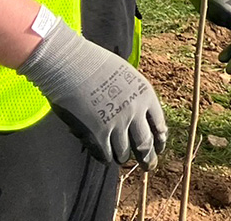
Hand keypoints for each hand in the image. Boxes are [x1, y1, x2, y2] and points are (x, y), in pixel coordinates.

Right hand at [17, 13, 166, 167]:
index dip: (159, 140)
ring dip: (122, 157)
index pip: (159, 126)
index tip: (158, 147)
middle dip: (148, 159)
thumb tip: (137, 118)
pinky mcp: (97, 134)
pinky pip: (105, 155)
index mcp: (145, 95)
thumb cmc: (95, 65)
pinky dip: (105, 157)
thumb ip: (135, 97)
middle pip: (146, 145)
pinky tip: (103, 155)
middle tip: (148, 166)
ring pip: (124, 154)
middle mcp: (134, 112)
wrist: (71, 64)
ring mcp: (116, 124)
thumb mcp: (127, 76)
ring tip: (120, 157)